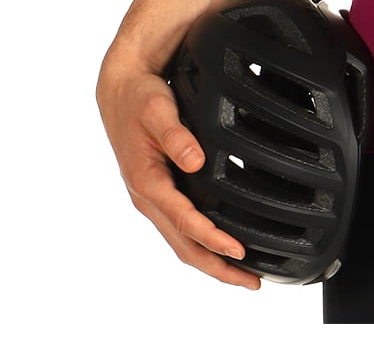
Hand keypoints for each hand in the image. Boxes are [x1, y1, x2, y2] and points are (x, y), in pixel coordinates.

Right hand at [96, 54, 260, 289]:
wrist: (121, 90)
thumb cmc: (139, 99)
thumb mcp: (158, 110)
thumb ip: (176, 136)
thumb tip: (195, 161)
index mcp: (147, 183)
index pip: (185, 222)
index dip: (213, 239)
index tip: (240, 251)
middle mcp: (149, 198)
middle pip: (185, 246)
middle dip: (218, 269)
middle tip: (252, 283)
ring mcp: (154, 199)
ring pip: (183, 242)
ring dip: (212, 260)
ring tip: (244, 274)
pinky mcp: (161, 192)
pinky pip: (182, 227)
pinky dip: (203, 243)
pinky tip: (223, 244)